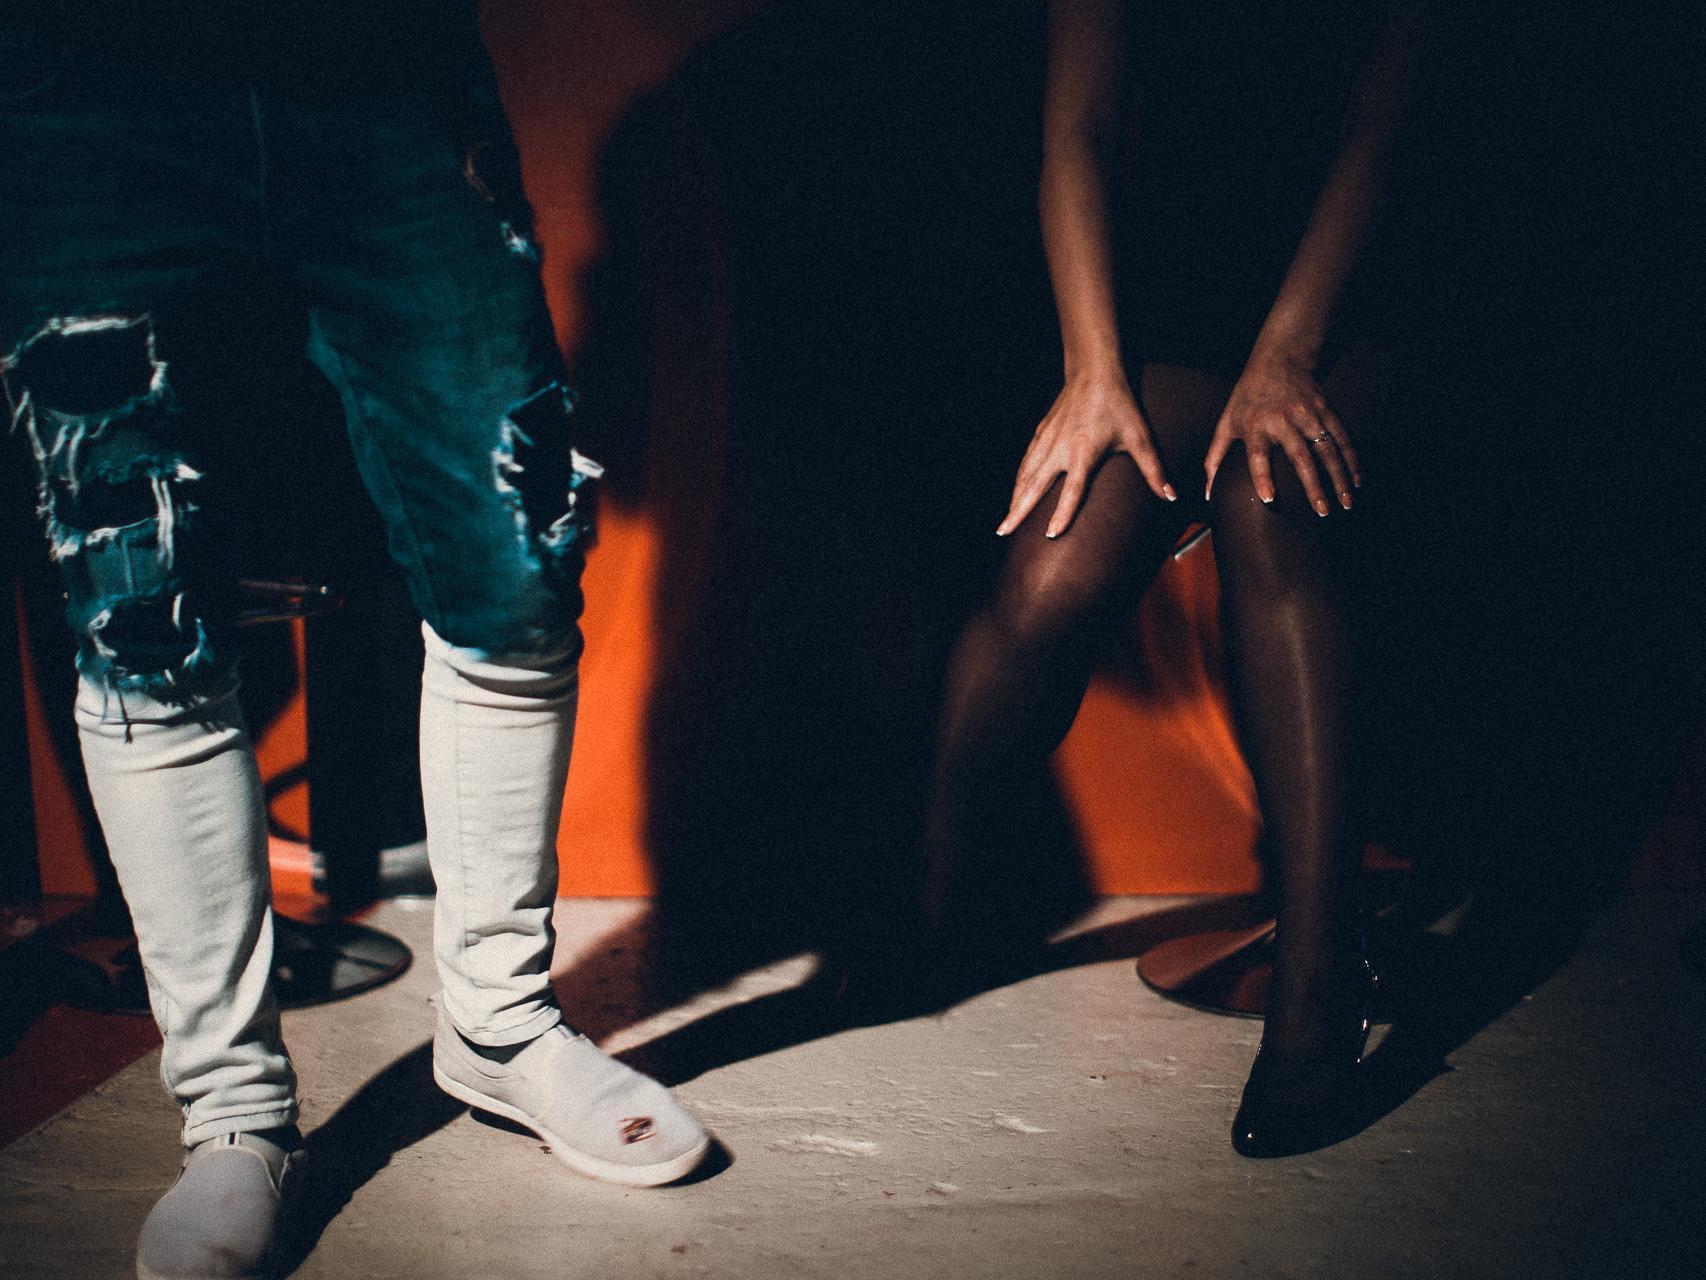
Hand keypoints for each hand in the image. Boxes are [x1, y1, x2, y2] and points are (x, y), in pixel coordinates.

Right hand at [997, 372, 1175, 537]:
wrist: (1094, 371)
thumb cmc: (1119, 404)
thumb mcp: (1140, 437)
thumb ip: (1154, 470)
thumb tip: (1172, 497)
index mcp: (1084, 451)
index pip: (1073, 489)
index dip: (1062, 513)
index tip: (1050, 535)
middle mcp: (1060, 448)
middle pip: (1035, 485)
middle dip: (1018, 510)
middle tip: (1003, 531)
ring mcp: (1047, 440)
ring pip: (1025, 475)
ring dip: (1014, 499)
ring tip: (1005, 522)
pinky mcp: (1041, 433)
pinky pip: (1026, 462)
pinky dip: (1018, 480)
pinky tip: (1015, 492)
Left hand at [1203, 350, 1360, 514]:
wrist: (1278, 359)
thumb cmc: (1247, 398)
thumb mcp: (1226, 422)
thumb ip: (1215, 458)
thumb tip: (1207, 493)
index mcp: (1255, 426)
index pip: (1258, 455)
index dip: (1262, 477)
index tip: (1270, 499)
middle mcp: (1283, 420)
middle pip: (1300, 456)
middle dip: (1313, 485)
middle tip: (1322, 512)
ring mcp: (1307, 414)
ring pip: (1327, 449)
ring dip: (1339, 477)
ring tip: (1346, 504)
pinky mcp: (1325, 410)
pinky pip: (1342, 438)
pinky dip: (1352, 460)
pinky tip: (1357, 481)